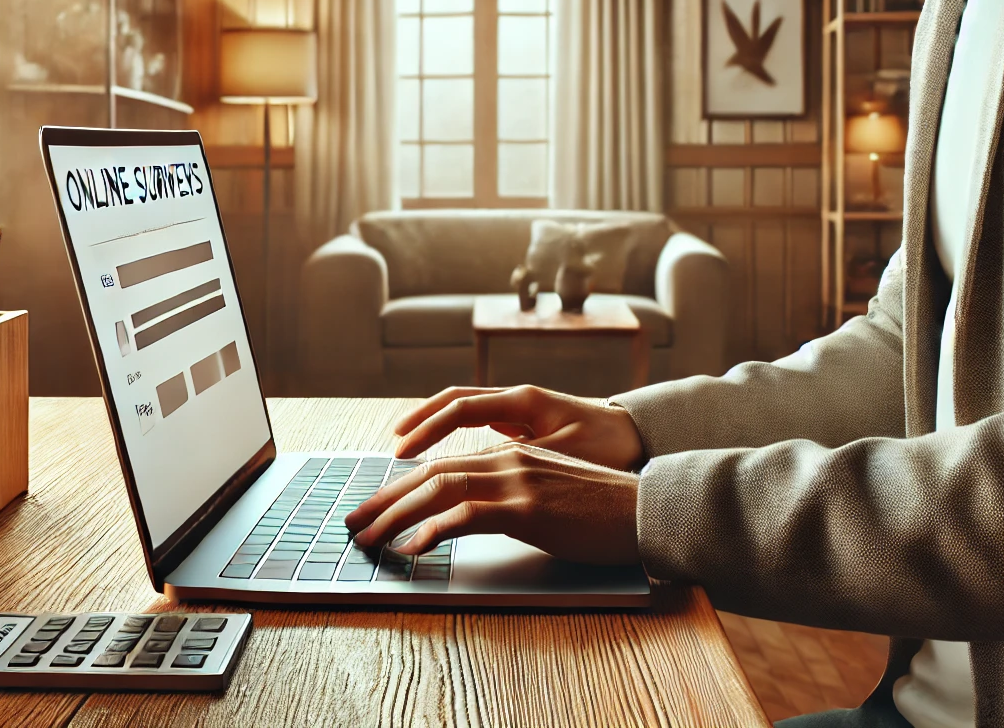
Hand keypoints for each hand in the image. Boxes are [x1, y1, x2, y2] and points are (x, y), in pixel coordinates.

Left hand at [342, 442, 638, 564]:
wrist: (649, 510)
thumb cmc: (606, 510)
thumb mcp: (552, 492)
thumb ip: (515, 494)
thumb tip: (480, 512)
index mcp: (511, 455)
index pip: (443, 466)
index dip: (403, 485)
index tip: (375, 506)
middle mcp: (508, 460)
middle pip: (430, 474)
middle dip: (385, 499)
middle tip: (354, 523)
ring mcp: (516, 482)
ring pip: (438, 489)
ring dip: (396, 515)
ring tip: (368, 538)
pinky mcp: (527, 509)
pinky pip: (466, 515)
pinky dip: (431, 530)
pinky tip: (411, 548)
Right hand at [390, 385, 645, 470]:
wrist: (643, 437)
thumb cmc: (611, 447)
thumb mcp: (567, 457)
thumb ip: (520, 462)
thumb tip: (475, 472)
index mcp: (524, 401)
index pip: (461, 408)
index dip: (428, 429)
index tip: (402, 452)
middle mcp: (516, 399)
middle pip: (452, 404)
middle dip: (418, 424)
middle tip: (392, 446)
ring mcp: (520, 412)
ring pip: (462, 412)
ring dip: (431, 428)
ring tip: (403, 451)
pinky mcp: (525, 427)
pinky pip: (478, 426)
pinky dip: (453, 438)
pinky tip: (440, 458)